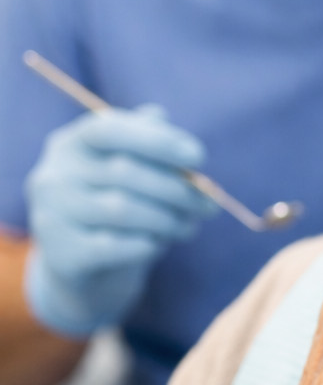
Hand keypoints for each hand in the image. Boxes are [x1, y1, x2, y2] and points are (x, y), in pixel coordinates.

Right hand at [25, 104, 214, 336]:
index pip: (109, 129)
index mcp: (69, 144)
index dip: (156, 141)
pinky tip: (159, 244)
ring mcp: (51, 215)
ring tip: (189, 227)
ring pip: (122, 210)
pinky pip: (114, 246)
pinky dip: (146, 244)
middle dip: (177, 189)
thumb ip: (144, 143)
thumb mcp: (130, 172)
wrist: (85, 269)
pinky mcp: (62, 254)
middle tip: (210, 206)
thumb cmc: (115, 208)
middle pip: (123, 171)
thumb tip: (160, 116)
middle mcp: (52, 175)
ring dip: (168, 219)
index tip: (198, 157)